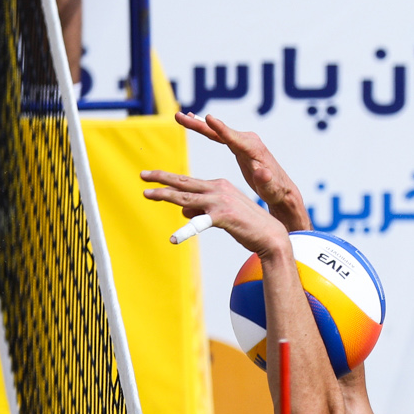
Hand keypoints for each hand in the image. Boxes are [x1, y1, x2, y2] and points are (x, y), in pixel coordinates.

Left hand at [141, 169, 289, 257]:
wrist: (270, 236)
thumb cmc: (246, 226)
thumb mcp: (221, 214)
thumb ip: (202, 210)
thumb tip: (183, 211)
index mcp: (218, 186)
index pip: (188, 181)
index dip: (168, 179)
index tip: (151, 176)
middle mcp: (217, 189)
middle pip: (183, 183)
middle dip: (161, 178)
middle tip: (142, 175)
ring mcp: (219, 202)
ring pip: (186, 198)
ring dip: (165, 195)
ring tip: (147, 194)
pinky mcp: (223, 217)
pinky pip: (199, 224)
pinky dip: (186, 231)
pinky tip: (174, 239)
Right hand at [173, 112, 309, 231]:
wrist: (280, 189)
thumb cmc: (274, 190)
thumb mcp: (270, 188)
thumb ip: (265, 180)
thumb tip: (262, 173)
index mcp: (253, 150)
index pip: (233, 137)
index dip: (220, 128)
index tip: (207, 118)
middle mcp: (248, 141)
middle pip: (220, 131)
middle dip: (200, 124)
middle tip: (181, 116)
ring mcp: (243, 141)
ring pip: (217, 132)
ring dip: (199, 124)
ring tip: (181, 116)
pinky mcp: (239, 145)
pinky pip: (220, 136)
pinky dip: (208, 130)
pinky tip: (196, 123)